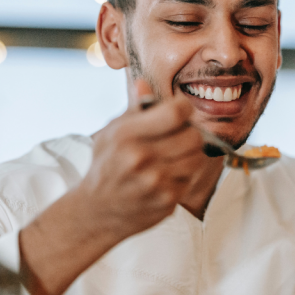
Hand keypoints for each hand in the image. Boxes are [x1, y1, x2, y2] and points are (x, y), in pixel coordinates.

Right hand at [75, 80, 204, 238]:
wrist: (97, 211)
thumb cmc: (106, 166)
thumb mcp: (110, 134)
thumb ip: (132, 109)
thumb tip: (143, 83)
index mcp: (125, 135)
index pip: (175, 113)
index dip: (184, 108)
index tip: (180, 110)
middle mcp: (140, 158)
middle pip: (193, 136)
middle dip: (189, 133)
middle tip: (178, 135)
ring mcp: (155, 182)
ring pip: (197, 157)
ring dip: (189, 154)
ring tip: (173, 156)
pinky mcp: (167, 200)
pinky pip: (191, 179)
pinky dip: (183, 176)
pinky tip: (167, 176)